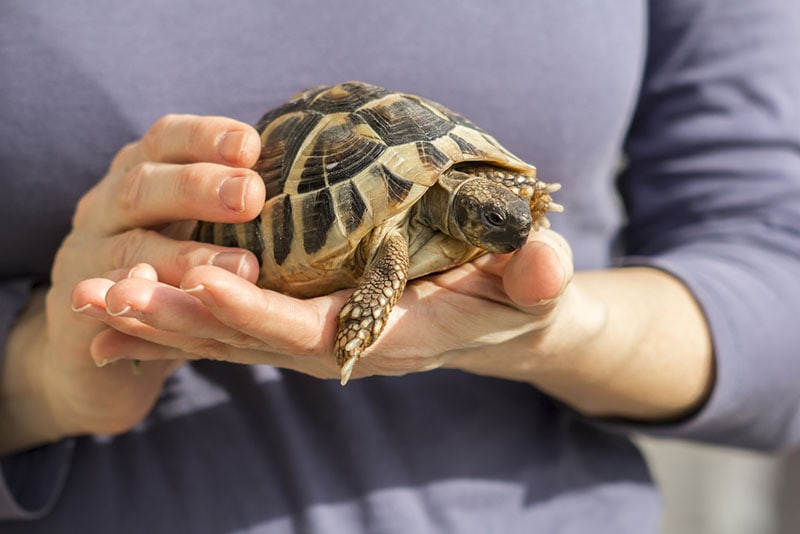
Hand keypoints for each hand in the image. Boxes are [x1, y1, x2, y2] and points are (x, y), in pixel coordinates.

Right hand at [1, 115, 265, 451]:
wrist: (90, 329)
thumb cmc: (166, 258)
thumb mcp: (192, 218)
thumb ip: (234, 195)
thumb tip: (317, 167)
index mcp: (142, 172)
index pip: (168, 140)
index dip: (206, 138)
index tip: (252, 144)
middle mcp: (109, 205)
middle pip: (145, 186)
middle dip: (199, 188)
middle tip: (252, 196)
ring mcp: (87, 256)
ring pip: (131, 249)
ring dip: (184, 256)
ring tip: (243, 266)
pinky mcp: (78, 309)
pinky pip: (104, 306)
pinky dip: (132, 303)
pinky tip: (161, 303)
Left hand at [75, 220, 712, 421]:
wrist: (501, 321)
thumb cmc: (515, 298)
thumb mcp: (535, 287)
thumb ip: (537, 278)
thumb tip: (547, 261)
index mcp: (385, 334)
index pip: (308, 328)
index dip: (255, 309)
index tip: (198, 277)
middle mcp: (339, 343)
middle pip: (247, 336)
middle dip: (177, 316)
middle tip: (105, 291)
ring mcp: (317, 336)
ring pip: (229, 333)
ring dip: (161, 317)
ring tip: (93, 298)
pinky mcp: (306, 320)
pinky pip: (234, 324)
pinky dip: (179, 317)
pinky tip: (129, 310)